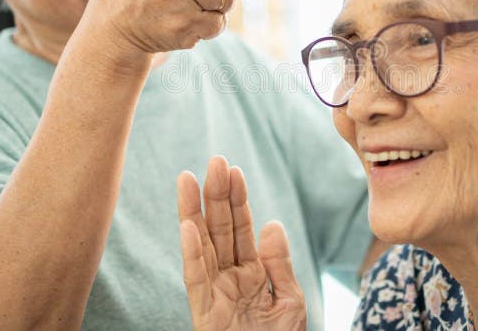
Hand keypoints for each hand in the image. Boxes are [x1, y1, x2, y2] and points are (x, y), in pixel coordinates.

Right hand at [177, 156, 305, 330]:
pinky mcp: (206, 317)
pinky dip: (192, 254)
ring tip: (188, 179)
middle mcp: (228, 280)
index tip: (233, 170)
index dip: (238, 200)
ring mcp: (215, 297)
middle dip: (217, 196)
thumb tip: (270, 224)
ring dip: (195, 213)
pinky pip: (197, 282)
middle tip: (214, 161)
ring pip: (202, 248)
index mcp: (249, 274)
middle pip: (221, 231)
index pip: (242, 230)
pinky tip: (189, 227)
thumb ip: (279, 264)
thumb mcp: (289, 302)